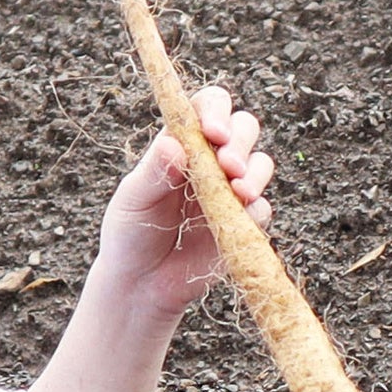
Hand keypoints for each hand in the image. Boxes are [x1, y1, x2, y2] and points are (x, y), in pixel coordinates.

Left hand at [98, 86, 272, 316]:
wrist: (140, 284)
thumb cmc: (130, 233)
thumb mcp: (132, 200)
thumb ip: (153, 172)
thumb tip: (173, 144)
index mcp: (181, 144)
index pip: (207, 107)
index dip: (216, 111)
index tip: (212, 132)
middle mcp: (210, 161)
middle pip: (243, 127)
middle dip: (240, 141)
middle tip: (227, 165)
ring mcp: (230, 191)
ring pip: (261, 163)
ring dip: (255, 172)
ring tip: (239, 191)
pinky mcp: (244, 224)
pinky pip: (262, 209)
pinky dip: (256, 210)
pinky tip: (239, 219)